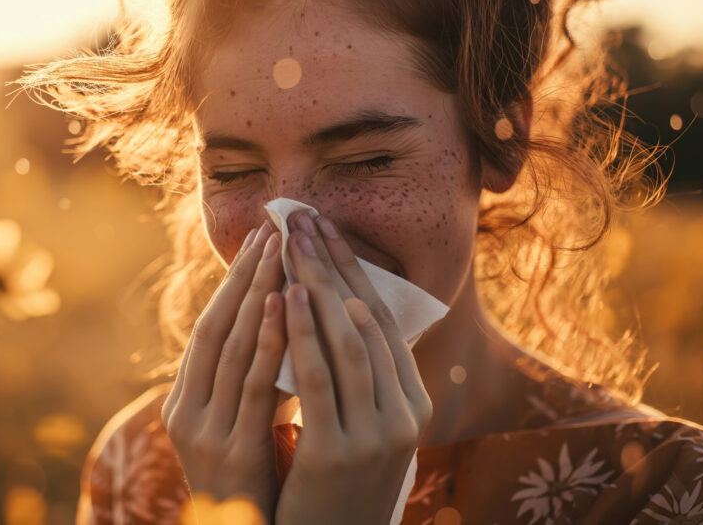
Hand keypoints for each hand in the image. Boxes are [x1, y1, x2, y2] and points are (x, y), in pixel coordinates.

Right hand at [161, 219, 287, 521]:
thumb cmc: (250, 481)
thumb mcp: (239, 426)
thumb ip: (247, 382)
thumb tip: (277, 326)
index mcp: (183, 402)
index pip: (209, 328)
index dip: (233, 284)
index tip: (259, 242)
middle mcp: (185, 411)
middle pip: (215, 328)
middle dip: (244, 278)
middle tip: (271, 231)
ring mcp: (204, 431)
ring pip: (232, 349)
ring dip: (257, 295)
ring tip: (280, 253)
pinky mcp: (230, 450)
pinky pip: (253, 385)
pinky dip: (268, 341)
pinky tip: (285, 305)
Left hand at [275, 213, 432, 524]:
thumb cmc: (338, 483)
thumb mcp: (361, 426)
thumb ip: (360, 378)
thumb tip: (340, 309)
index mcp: (413, 404)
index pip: (384, 322)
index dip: (355, 271)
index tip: (327, 228)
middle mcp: (405, 415)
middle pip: (368, 323)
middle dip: (334, 266)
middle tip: (305, 220)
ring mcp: (376, 435)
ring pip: (349, 344)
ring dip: (321, 288)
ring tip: (296, 245)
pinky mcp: (339, 453)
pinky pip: (320, 380)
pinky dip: (305, 335)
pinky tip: (289, 297)